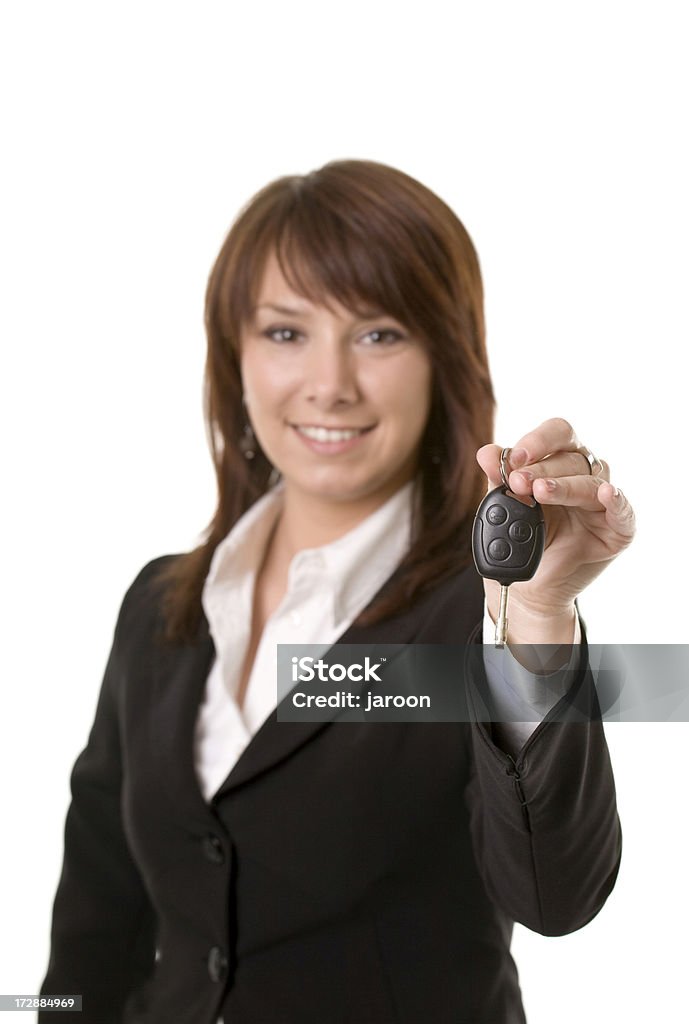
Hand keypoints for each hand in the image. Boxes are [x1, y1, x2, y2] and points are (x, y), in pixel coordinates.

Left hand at [476, 417, 635, 631]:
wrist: (529, 585)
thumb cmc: (521, 538)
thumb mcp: (505, 506)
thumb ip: (498, 479)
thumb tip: (486, 453)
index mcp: (560, 461)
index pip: (558, 434)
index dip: (537, 441)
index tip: (514, 458)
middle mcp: (585, 475)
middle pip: (571, 458)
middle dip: (542, 469)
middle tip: (518, 482)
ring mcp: (602, 502)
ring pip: (590, 482)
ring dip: (564, 485)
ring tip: (540, 493)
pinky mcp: (618, 529)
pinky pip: (623, 510)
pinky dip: (616, 500)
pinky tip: (605, 494)